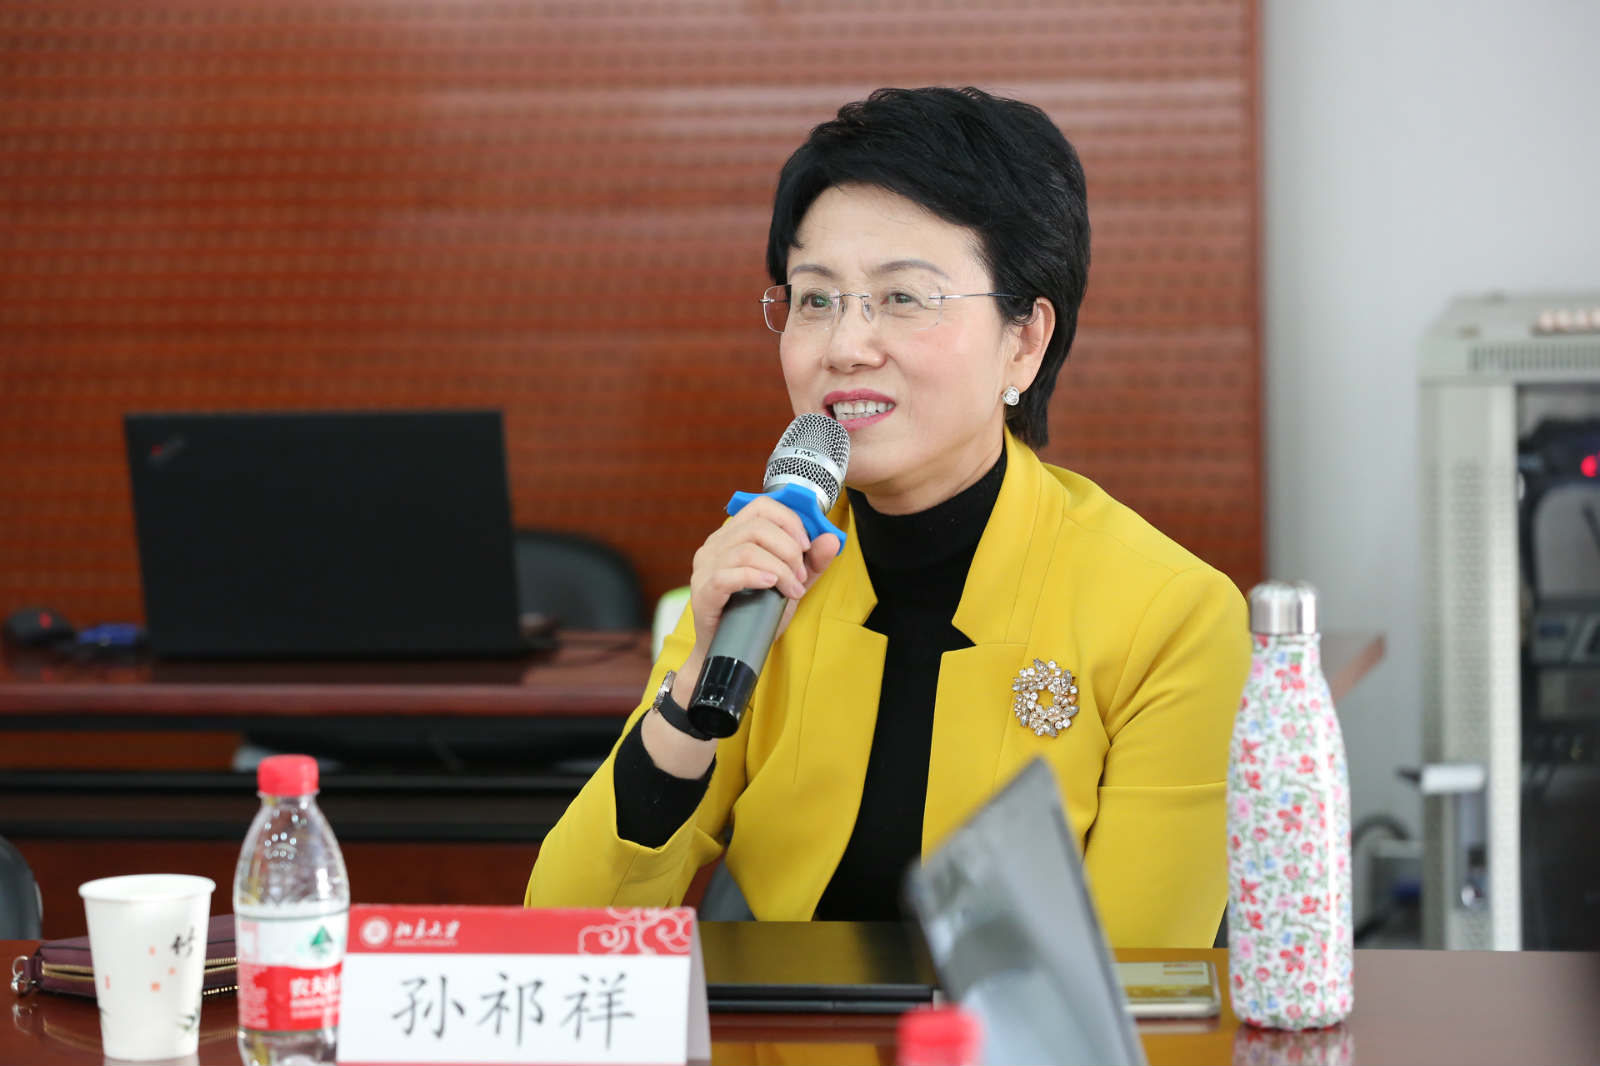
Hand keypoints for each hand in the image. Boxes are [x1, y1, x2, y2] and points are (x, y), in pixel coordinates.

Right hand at [687, 495, 840, 647]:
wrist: (732, 650)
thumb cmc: (756, 613)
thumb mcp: (791, 582)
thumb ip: (811, 562)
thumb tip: (832, 539)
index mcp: (733, 534)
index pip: (761, 507)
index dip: (789, 521)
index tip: (806, 546)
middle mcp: (715, 545)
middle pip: (757, 527)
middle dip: (788, 550)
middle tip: (801, 575)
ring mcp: (706, 567)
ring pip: (746, 551)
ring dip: (779, 569)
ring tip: (792, 589)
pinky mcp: (703, 591)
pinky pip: (728, 575)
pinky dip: (755, 577)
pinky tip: (771, 586)